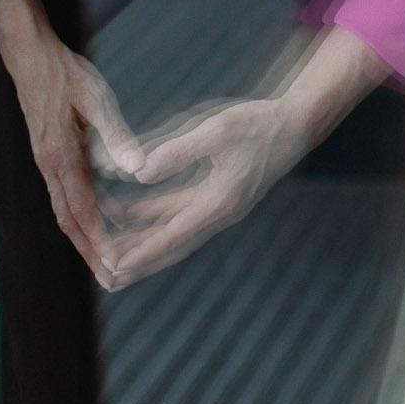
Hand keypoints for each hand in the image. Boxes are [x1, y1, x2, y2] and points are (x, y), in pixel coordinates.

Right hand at [0, 0, 143, 287]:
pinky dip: (83, 215)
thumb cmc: (66, 74)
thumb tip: (137, 168)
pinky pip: (67, 195)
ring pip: (66, 211)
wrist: (31, 57)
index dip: (99, 242)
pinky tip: (103, 221)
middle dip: (91, 252)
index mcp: (61, 158)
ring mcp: (48, 163)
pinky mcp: (51, 155)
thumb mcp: (96, 99)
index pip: (83, 212)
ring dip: (86, 239)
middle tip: (113, 280)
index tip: (115, 267)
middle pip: (70, 221)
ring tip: (108, 262)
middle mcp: (50, 167)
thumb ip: (115, 134)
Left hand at [105, 95, 311, 282]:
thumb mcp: (216, 132)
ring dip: (146, 244)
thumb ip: (176, 153)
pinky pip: (183, 215)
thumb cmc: (257, 124)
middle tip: (107, 279)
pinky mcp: (222, 196)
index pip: (172, 237)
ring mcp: (223, 207)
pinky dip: (157, 220)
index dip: (141, 254)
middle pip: (173, 247)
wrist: (297, 125)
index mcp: (218, 202)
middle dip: (141, 263)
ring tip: (114, 254)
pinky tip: (135, 215)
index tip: (114, 270)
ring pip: (177, 234)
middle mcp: (221, 213)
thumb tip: (138, 173)